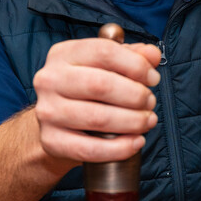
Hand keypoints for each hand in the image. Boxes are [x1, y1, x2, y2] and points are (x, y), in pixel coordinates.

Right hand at [32, 36, 161, 163]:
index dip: (136, 65)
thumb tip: (152, 55)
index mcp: (63, 54)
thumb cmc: (84, 91)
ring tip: (148, 121)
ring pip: (97, 118)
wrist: (54, 124)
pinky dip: (119, 148)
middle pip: (101, 85)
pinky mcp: (51, 141)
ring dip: (132, 121)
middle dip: (135, 95)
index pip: (104, 52)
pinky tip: (136, 142)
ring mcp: (48, 112)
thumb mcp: (104, 66)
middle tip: (150, 102)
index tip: (153, 79)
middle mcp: (50, 80)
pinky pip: (90, 149)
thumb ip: (131, 56)